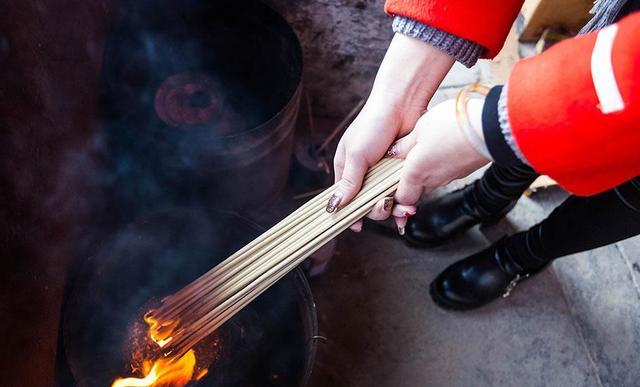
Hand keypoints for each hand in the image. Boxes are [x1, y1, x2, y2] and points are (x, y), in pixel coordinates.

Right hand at [328, 33, 454, 231]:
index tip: (356, 225)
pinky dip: (405, 202)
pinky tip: (409, 208)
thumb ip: (348, 181)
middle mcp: (364, 173)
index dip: (350, 212)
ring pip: (386, 200)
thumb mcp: (357, 154)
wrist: (403, 104)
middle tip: (386, 205)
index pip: (344, 198)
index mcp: (347, 168)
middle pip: (367, 203)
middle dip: (377, 209)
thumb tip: (334, 205)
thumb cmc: (373, 124)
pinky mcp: (401, 171)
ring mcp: (384, 173)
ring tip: (403, 207)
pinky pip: (402, 192)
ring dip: (394, 207)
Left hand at [367, 97, 490, 230]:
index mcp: (416, 173)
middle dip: (406, 188)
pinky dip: (438, 168)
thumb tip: (394, 152)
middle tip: (400, 174)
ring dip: (423, 176)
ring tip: (419, 159)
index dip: (393, 196)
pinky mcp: (463, 171)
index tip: (386, 187)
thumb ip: (404, 144)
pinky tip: (438, 153)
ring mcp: (450, 177)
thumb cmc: (453, 125)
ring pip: (430, 184)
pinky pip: (444, 175)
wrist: (490, 126)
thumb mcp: (420, 128)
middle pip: (414, 194)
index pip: (400, 198)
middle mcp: (433, 180)